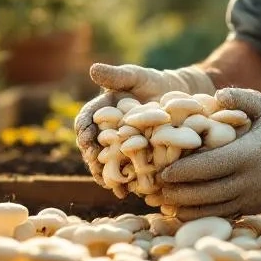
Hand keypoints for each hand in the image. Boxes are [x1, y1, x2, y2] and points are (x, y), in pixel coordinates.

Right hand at [74, 63, 214, 191]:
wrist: (176, 96)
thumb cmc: (151, 82)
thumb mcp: (134, 76)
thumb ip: (115, 76)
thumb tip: (92, 69)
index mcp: (99, 111)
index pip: (85, 121)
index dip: (84, 131)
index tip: (86, 138)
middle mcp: (105, 131)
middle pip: (92, 147)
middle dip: (92, 157)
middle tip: (95, 164)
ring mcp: (118, 146)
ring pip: (106, 162)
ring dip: (104, 174)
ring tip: (108, 184)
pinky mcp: (134, 158)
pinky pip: (126, 171)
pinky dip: (125, 181)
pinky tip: (127, 192)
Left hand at [158, 88, 260, 219]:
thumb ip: (240, 98)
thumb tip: (215, 96)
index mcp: (248, 156)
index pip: (207, 167)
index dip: (181, 172)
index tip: (161, 171)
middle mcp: (248, 182)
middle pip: (204, 193)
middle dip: (176, 193)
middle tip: (152, 188)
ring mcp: (251, 199)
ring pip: (211, 210)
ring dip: (185, 208)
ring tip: (162, 202)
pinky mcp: (253, 209)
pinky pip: (222, 216)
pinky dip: (200, 216)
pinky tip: (182, 212)